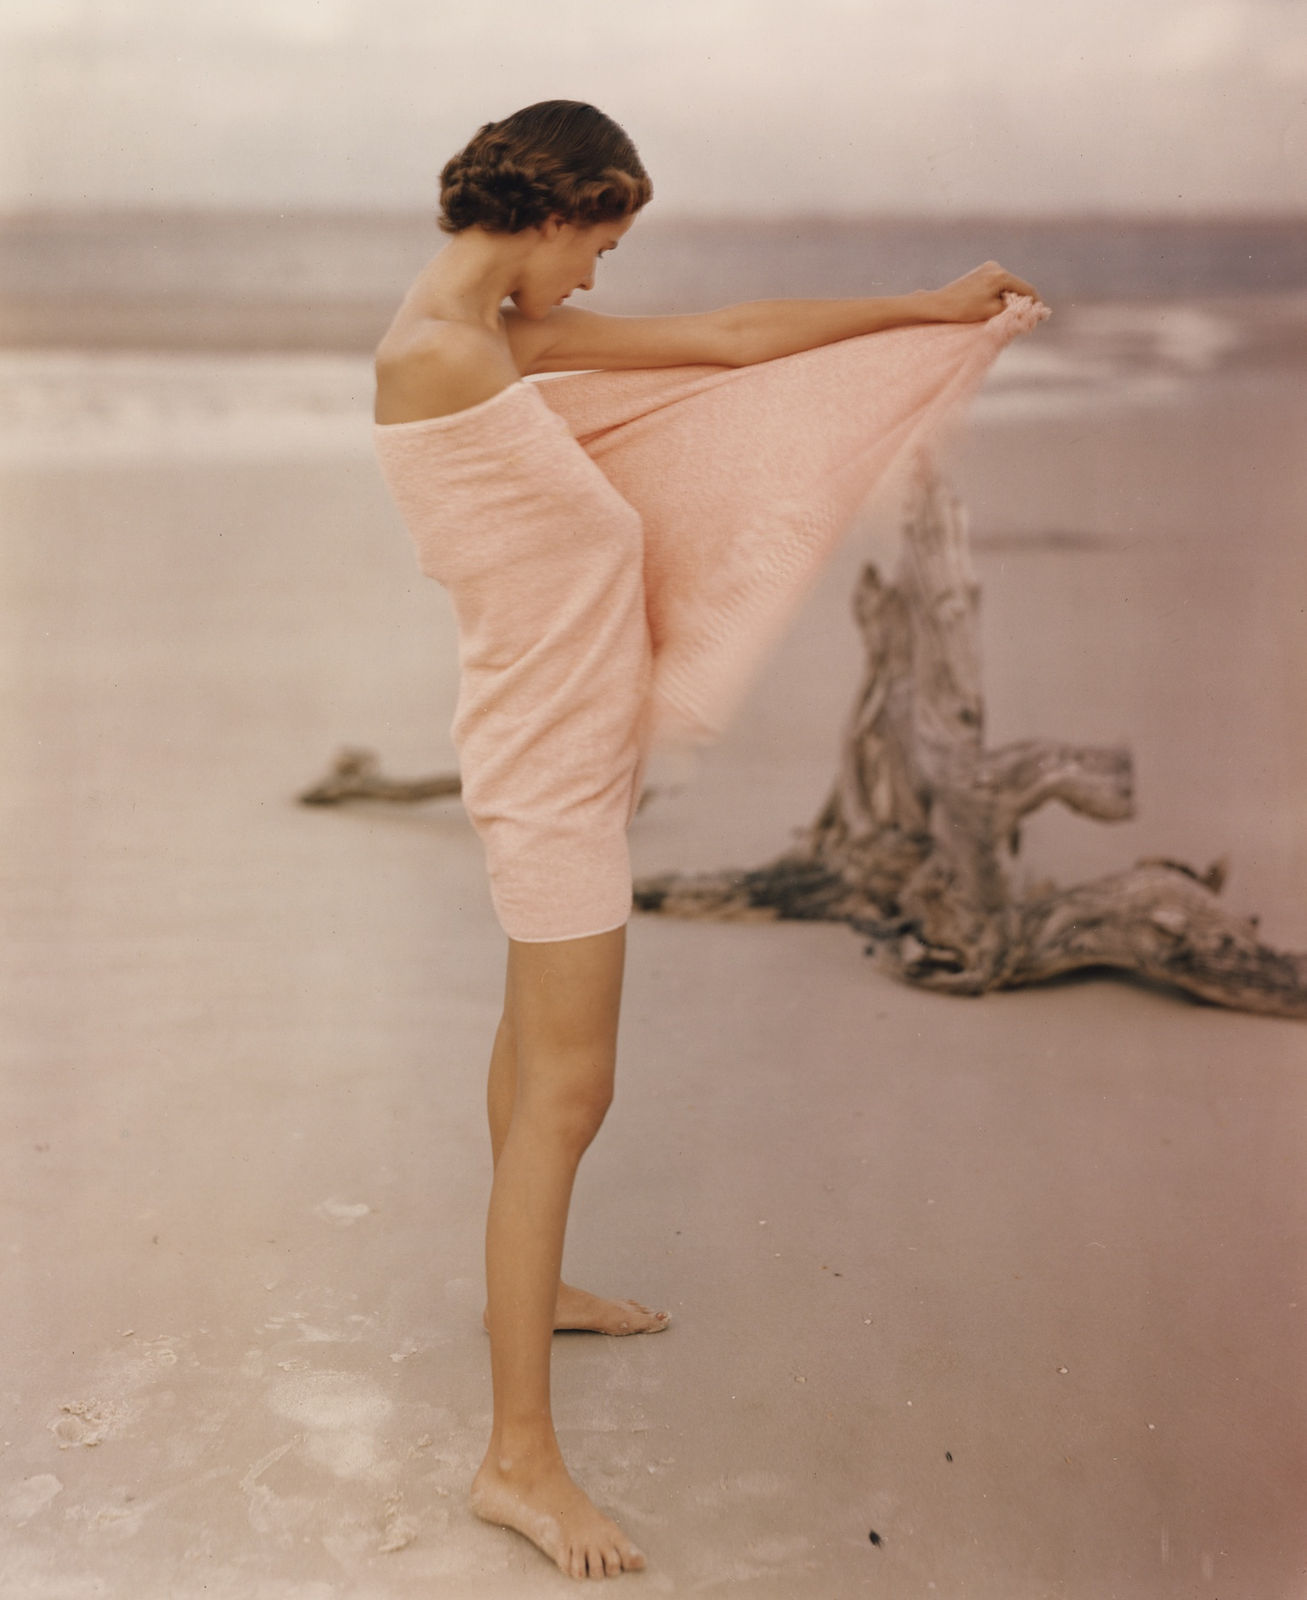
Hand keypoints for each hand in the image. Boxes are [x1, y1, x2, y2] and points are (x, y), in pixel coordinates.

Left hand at [921, 261, 1042, 322]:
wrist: (939, 304)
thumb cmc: (964, 310)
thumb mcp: (992, 312)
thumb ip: (1012, 309)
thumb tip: (1027, 310)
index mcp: (1000, 275)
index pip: (1027, 289)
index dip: (1035, 303)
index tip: (1041, 316)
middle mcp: (995, 267)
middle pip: (1017, 286)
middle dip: (1022, 302)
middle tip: (1026, 318)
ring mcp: (987, 267)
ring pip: (1007, 285)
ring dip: (1010, 298)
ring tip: (1010, 314)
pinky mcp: (980, 272)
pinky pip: (997, 284)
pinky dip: (1000, 295)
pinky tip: (998, 307)